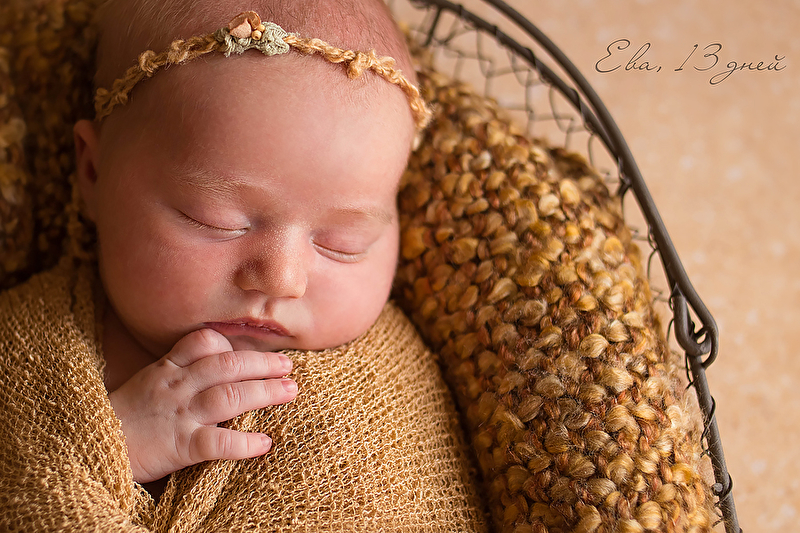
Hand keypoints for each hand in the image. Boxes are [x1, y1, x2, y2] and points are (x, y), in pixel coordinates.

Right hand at [108, 328, 296, 482]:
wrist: (92, 449)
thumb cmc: (126, 416)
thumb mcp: (149, 382)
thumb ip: (180, 370)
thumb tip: (221, 365)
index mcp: (168, 368)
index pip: (203, 342)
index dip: (232, 342)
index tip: (256, 348)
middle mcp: (176, 386)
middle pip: (226, 365)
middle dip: (262, 363)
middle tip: (289, 366)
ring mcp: (179, 415)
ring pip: (229, 396)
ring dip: (265, 392)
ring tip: (290, 391)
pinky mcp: (179, 446)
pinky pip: (217, 442)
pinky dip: (244, 443)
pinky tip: (265, 443)